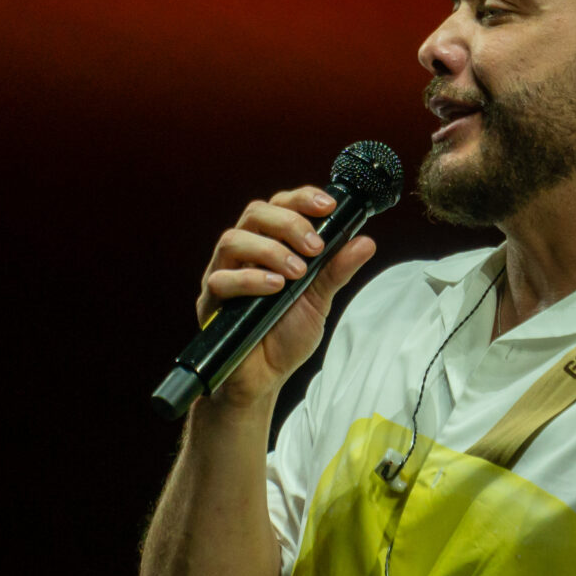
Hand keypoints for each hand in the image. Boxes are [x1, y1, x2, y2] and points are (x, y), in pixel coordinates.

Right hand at [194, 186, 377, 407]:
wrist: (264, 377)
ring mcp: (223, 274)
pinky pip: (220, 280)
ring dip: (270, 250)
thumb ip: (337, 270)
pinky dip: (250, 280)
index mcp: (270, 245)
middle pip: (255, 214)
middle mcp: (244, 254)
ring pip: (233, 240)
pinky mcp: (210, 302)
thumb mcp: (320, 300)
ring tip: (297, 272)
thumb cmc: (286, 334)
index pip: (279, 205)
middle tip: (315, 247)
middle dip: (289, 223)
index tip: (328, 205)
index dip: (301, 198)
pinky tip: (275, 288)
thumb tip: (365, 242)